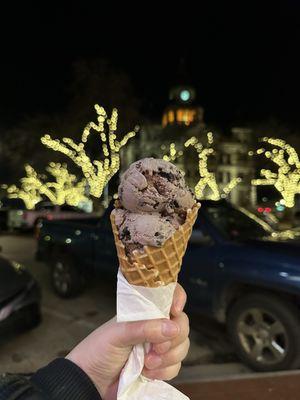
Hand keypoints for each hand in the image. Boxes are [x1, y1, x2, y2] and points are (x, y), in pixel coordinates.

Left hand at [66, 284, 189, 399]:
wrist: (90, 381)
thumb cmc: (98, 350)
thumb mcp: (118, 334)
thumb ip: (144, 328)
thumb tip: (172, 327)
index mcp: (144, 310)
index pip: (168, 295)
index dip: (178, 298)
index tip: (175, 311)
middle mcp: (154, 325)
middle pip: (181, 323)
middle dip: (173, 338)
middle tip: (155, 348)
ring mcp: (158, 346)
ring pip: (182, 346)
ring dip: (168, 357)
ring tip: (147, 363)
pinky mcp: (160, 366)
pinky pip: (176, 366)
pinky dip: (165, 371)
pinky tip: (147, 373)